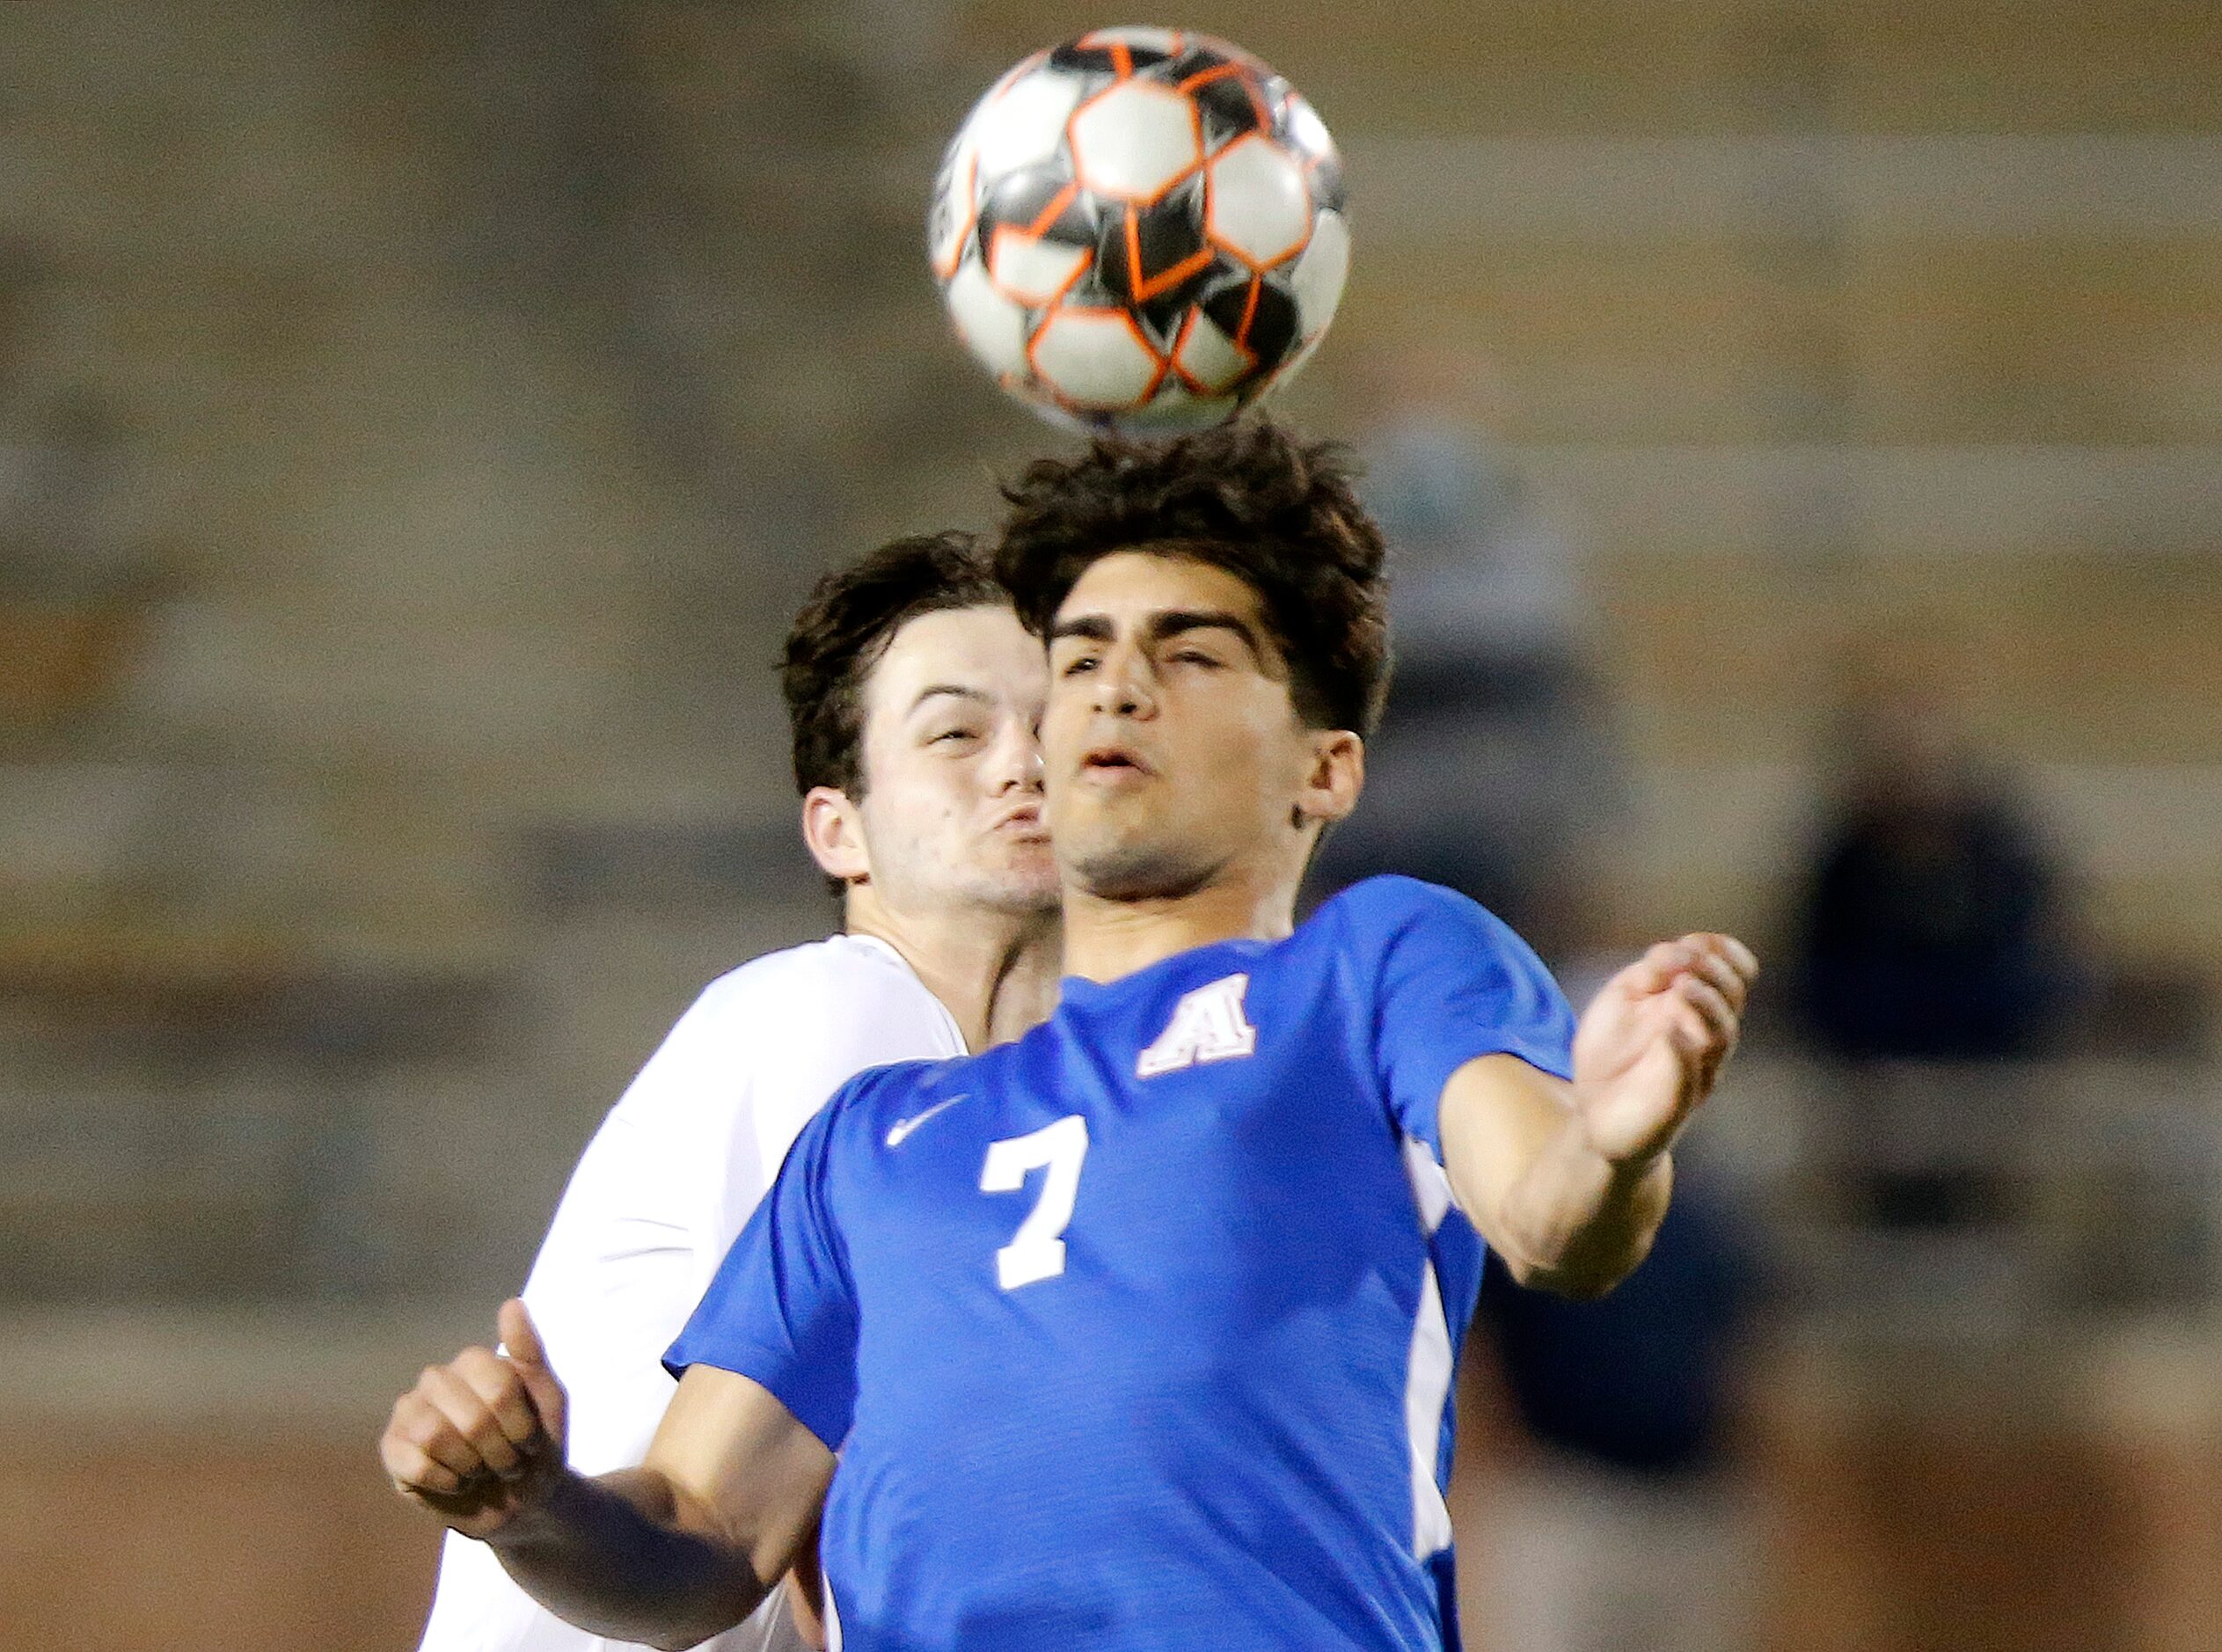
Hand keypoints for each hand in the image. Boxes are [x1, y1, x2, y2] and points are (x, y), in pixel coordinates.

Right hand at [380, 1298, 569, 1539]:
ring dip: (472, 1466)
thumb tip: (512, 1303)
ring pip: (435, 1435)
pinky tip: (459, 1483)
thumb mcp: (547, 1397)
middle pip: (472, 1417)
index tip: (530, 1442)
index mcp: (474, 1362)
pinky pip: (415, 1464)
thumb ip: (529, 1351)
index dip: (519, 1425)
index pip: (499, 1387)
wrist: (523, 1500)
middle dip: (499, 1452)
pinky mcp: (394, 1451)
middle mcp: (436, 1380)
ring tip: (482, 1471)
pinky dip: (448, 1481)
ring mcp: (410, 1413)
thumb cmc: (535, 1444)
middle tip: (507, 1463)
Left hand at [1571, 933, 1756, 1166]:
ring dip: (1705, 1005)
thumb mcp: (1622, 999)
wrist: (1595, 1112)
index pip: (1732, 972)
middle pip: (1731, 998)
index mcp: (1695, 1005)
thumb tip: (1678, 949)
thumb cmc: (1612, 1052)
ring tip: (1682, 988)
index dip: (1724, 952)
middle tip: (1684, 967)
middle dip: (1713, 973)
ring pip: (1721, 1034)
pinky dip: (1683, 1050)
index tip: (1701, 942)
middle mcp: (1706, 1035)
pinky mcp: (1679, 1100)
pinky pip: (1691, 1075)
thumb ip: (1649, 973)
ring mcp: (1697, 1068)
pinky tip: (1671, 1032)